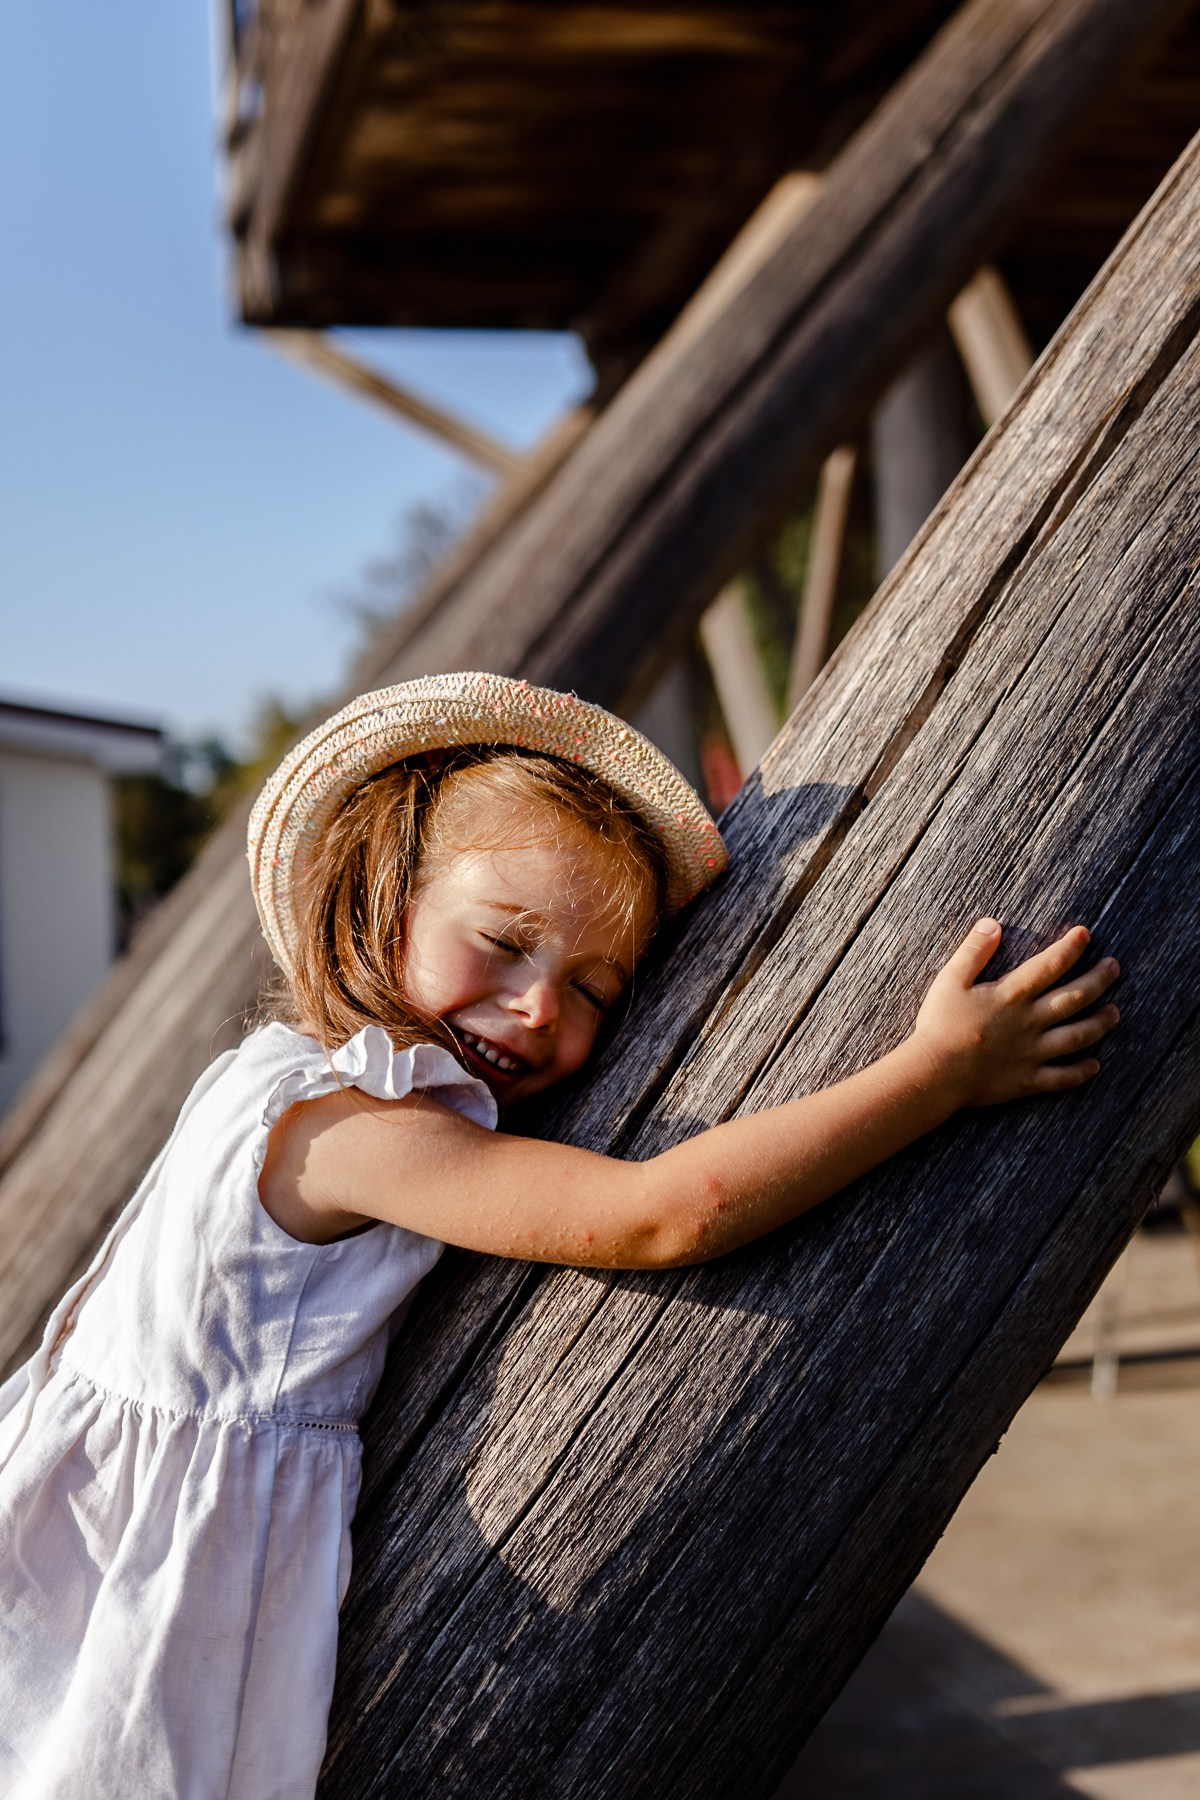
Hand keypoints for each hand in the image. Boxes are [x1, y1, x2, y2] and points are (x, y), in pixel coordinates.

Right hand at [910, 920, 1119, 1109]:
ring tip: (1115, 1013)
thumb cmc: (939, 1025)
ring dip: (1100, 1023)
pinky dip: (1081, 1072)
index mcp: (1012, 995)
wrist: (935, 1073)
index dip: (1070, 947)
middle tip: (1114, 968)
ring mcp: (1032, 1052)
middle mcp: (1030, 1022)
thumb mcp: (950, 980)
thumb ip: (973, 951)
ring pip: (1077, 1036)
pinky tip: (1095, 1066)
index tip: (1086, 934)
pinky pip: (1062, 1077)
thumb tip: (992, 924)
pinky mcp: (1027, 1080)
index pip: (1049, 965)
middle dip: (1098, 980)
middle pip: (1074, 998)